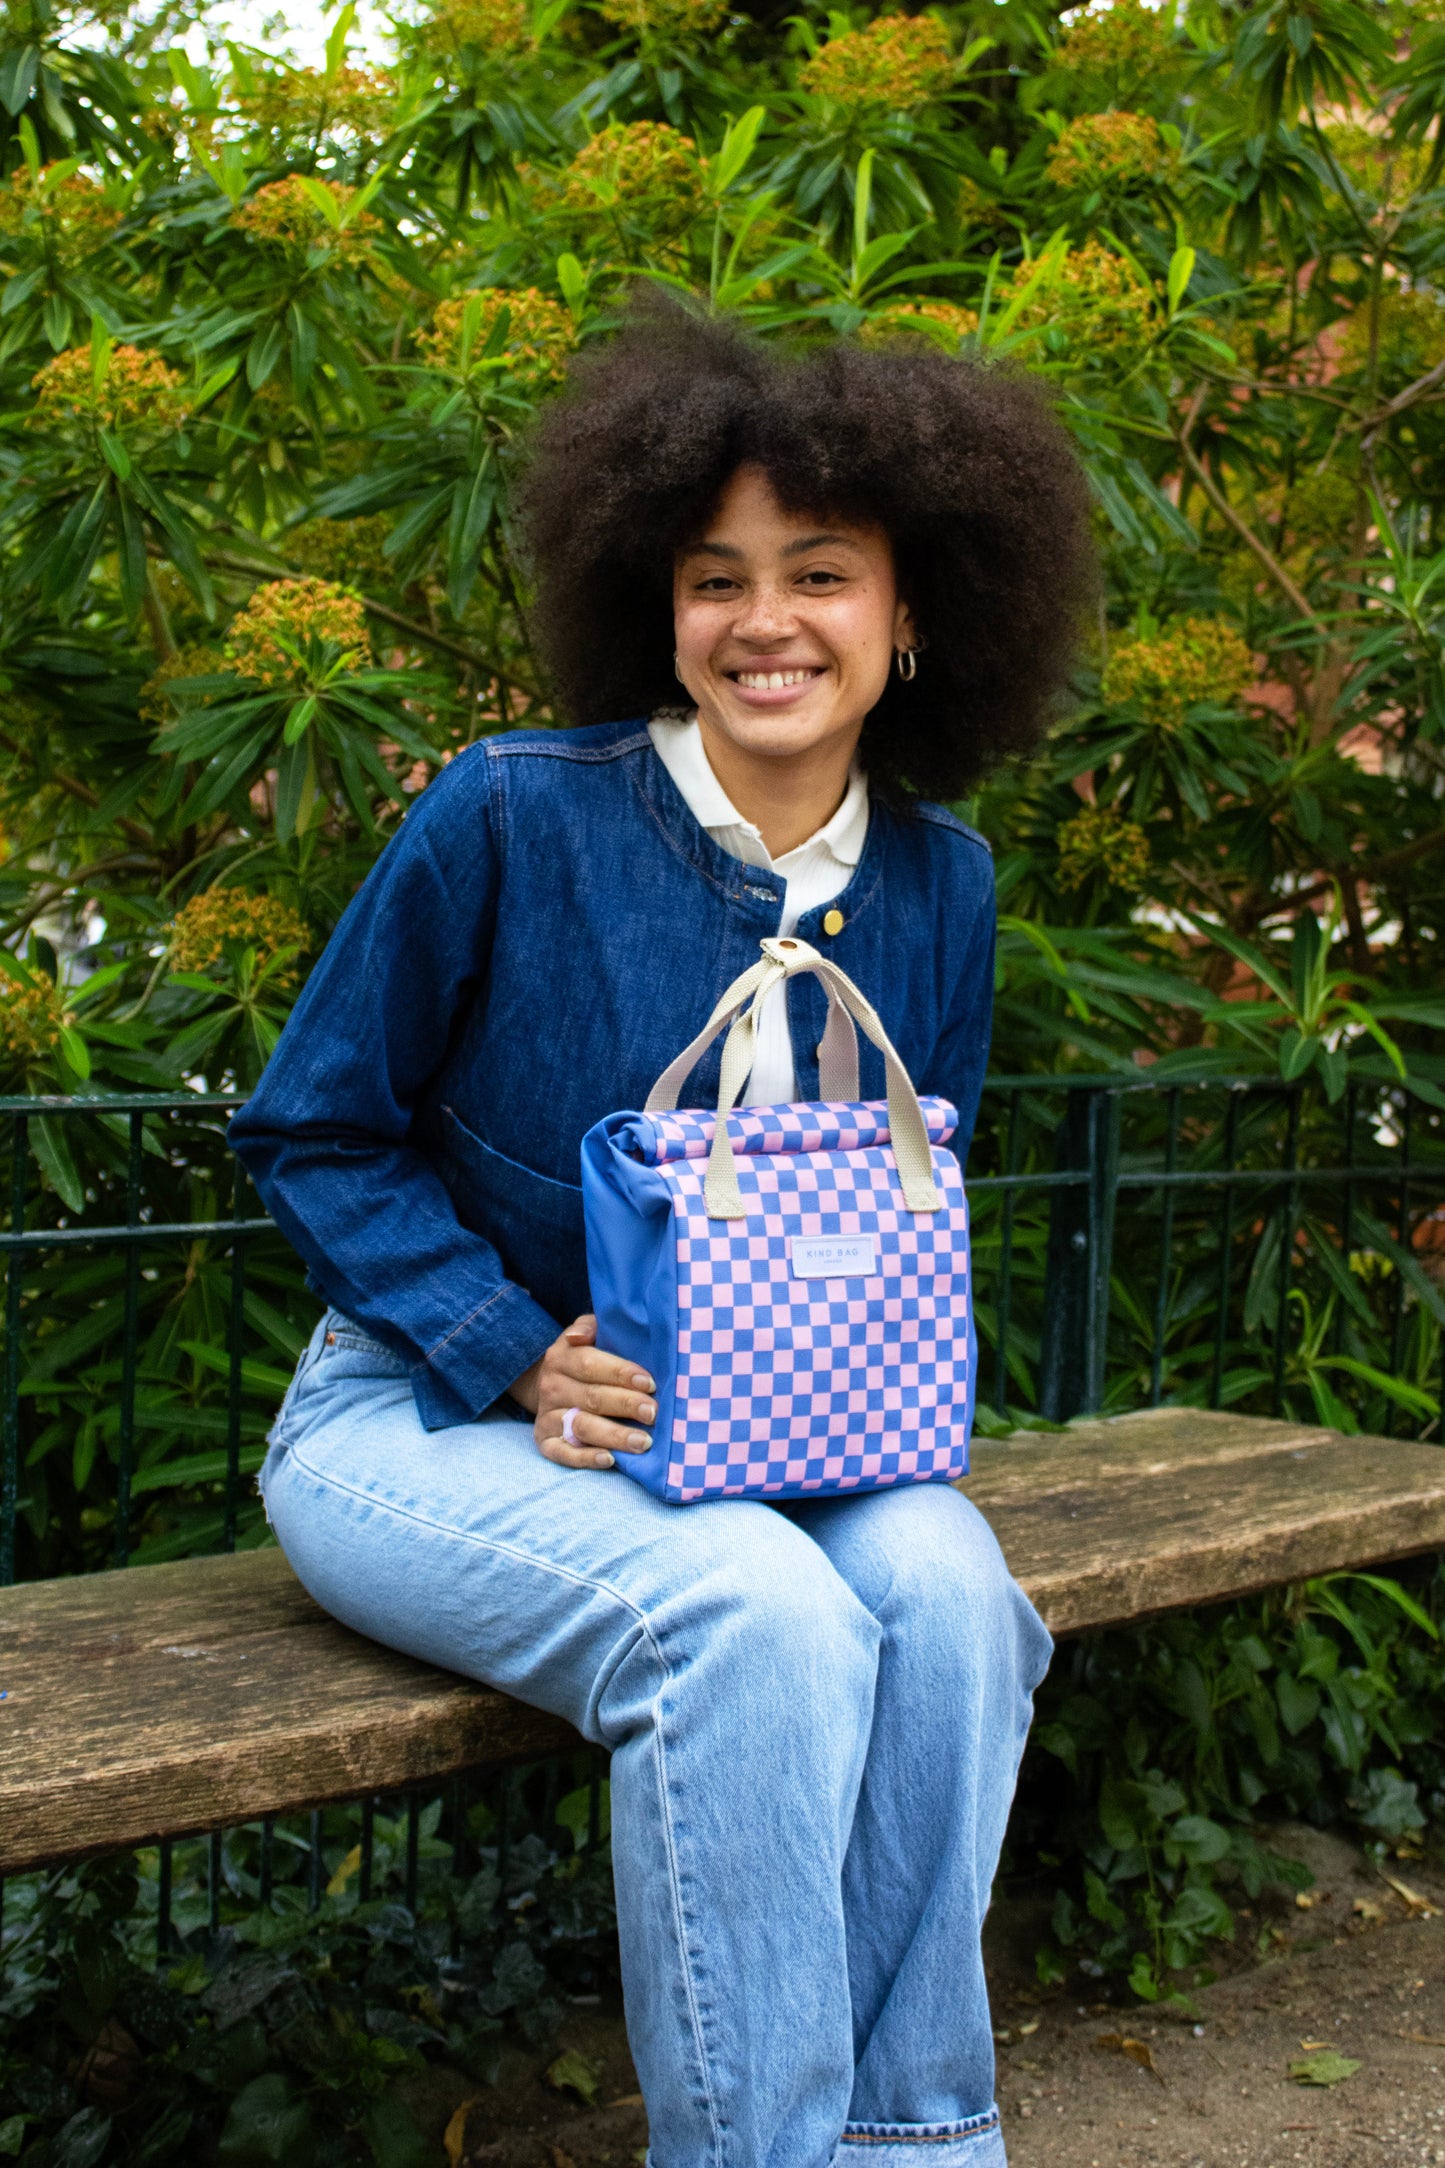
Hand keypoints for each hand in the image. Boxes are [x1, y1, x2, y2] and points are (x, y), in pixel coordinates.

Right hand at [508, 1314, 655, 1471]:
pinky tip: (610, 1460)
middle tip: (654, 1413)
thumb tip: (578, 1336)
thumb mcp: (586, 1333)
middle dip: (625, 1405)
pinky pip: (562, 1453)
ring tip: (643, 1442)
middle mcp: (552, 1387)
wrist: (545, 1383)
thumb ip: (590, 1327)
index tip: (650, 1383)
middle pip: (590, 1397)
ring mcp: (547, 1416)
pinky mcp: (545, 1441)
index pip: (589, 1364)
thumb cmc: (582, 1357)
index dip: (620, 1373)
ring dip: (614, 1435)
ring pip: (581, 1427)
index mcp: (561, 1357)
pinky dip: (585, 1459)